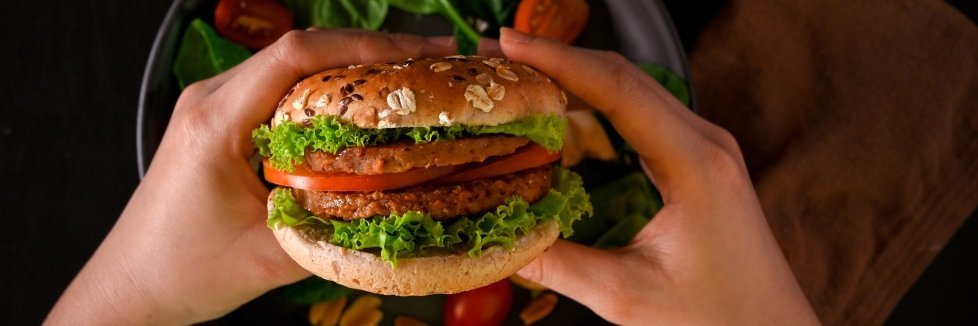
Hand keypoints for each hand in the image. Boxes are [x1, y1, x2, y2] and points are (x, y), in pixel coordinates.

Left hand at [46, 30, 453, 324]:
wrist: (130, 285)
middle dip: (373, 52)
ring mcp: (214, 105)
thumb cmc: (183, 272)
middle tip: (435, 62)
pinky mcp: (222, 121)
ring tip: (411, 77)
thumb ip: (336, 234)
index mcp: (215, 121)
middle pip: (300, 51)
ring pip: (293, 66)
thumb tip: (407, 212)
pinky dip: (330, 91)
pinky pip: (282, 89)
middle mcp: (211, 99)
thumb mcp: (268, 258)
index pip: (296, 57)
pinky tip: (365, 106)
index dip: (365, 48)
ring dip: (353, 68)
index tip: (420, 54)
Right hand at [490, 28, 818, 324]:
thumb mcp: (625, 295)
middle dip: (559, 58)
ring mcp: (707, 145)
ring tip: (522, 71)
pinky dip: (598, 98)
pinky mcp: (701, 158)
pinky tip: (564, 104)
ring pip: (635, 88)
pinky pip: (644, 111)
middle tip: (500, 54)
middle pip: (625, 76)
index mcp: (695, 164)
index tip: (510, 45)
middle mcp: (706, 141)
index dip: (559, 61)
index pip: (618, 90)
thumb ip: (557, 264)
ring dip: (578, 74)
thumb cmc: (714, 316)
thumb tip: (496, 238)